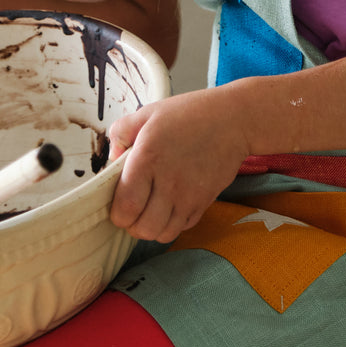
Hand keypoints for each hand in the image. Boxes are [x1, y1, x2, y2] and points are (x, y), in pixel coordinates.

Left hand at [108, 88, 250, 242]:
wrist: (233, 120)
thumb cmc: (189, 114)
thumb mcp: (148, 113)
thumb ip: (121, 133)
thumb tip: (112, 160)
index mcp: (147, 159)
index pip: (125, 208)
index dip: (117, 213)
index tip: (118, 204)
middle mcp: (168, 183)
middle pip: (142, 229)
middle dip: (132, 225)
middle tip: (132, 210)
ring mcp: (189, 196)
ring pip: (163, 234)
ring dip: (152, 228)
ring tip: (150, 211)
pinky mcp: (205, 202)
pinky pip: (183, 227)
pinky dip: (173, 223)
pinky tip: (170, 206)